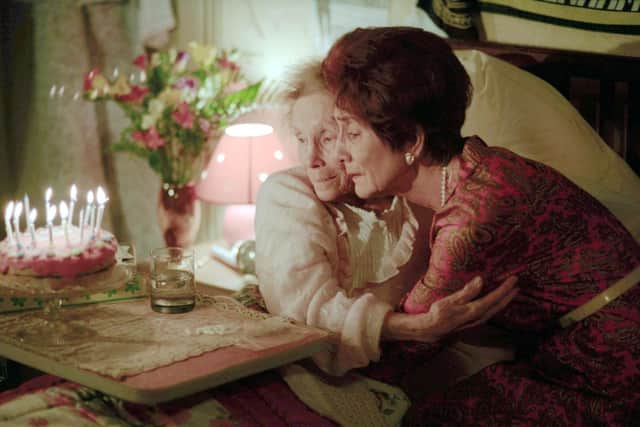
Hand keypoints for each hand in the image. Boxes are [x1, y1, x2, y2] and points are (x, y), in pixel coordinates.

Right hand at [381, 276, 517, 341]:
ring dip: (503, 301)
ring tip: (510, 292)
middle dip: (508, 295)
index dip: (505, 289)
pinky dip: (495, 306)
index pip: (494, 298)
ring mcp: (476, 322)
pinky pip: (489, 313)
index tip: (513, 279)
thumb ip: (467, 292)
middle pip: (498, 305)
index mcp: (474, 310)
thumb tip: (481, 280)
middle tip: (516, 284)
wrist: (431, 330)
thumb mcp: (450, 300)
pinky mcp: (472, 323)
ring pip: (495, 310)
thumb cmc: (437, 314)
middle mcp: (478, 317)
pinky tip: (495, 303)